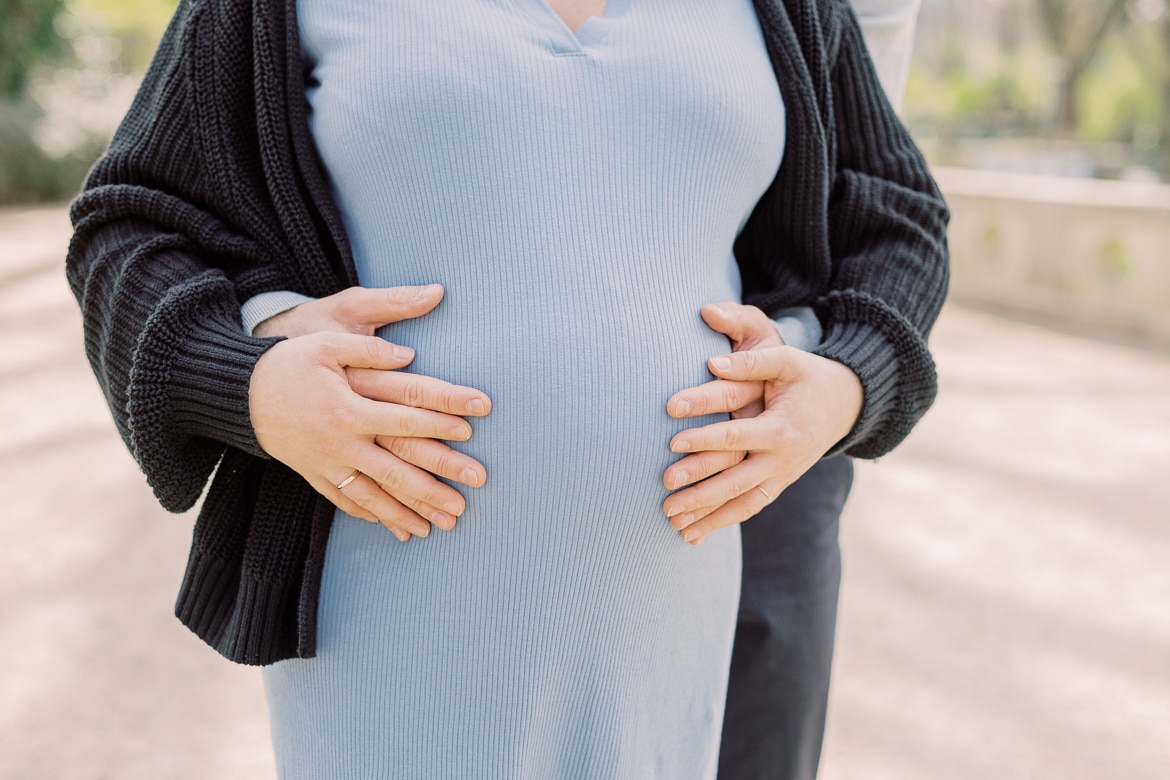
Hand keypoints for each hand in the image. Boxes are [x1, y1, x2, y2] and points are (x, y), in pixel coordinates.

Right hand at [249, 285, 490, 540]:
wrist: (237, 393)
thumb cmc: (286, 362)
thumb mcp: (326, 342)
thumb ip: (370, 350)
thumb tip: (410, 355)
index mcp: (349, 408)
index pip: (406, 417)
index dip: (441, 420)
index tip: (474, 426)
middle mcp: (341, 442)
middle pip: (397, 469)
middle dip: (434, 486)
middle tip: (469, 498)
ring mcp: (326, 464)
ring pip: (374, 495)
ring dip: (407, 512)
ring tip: (438, 527)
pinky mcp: (313, 473)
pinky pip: (345, 501)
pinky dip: (370, 514)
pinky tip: (392, 525)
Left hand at [662, 302, 861, 544]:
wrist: (846, 404)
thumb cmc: (809, 377)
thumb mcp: (787, 361)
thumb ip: (751, 362)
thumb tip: (712, 363)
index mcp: (781, 428)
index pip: (736, 437)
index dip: (703, 439)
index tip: (671, 443)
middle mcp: (782, 459)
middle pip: (736, 481)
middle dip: (700, 494)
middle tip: (665, 501)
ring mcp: (782, 475)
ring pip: (742, 503)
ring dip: (708, 518)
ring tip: (675, 527)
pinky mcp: (779, 484)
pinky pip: (750, 507)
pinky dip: (723, 521)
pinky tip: (696, 534)